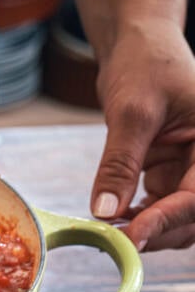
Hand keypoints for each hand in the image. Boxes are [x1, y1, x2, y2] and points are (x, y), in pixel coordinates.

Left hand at [89, 19, 194, 250]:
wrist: (138, 50)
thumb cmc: (145, 66)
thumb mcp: (131, 112)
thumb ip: (120, 162)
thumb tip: (105, 210)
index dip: (167, 220)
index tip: (132, 236)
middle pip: (194, 216)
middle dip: (159, 232)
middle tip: (116, 241)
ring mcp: (190, 169)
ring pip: (178, 219)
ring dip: (147, 230)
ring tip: (109, 230)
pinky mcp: (169, 174)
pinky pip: (159, 208)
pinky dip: (137, 218)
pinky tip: (112, 218)